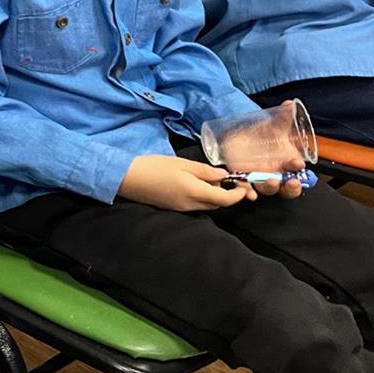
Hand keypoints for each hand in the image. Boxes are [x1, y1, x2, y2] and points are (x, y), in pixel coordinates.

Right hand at [118, 155, 251, 210]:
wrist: (128, 179)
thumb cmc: (154, 167)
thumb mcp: (182, 163)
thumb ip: (205, 170)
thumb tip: (223, 175)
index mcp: (195, 192)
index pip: (226, 199)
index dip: (239, 193)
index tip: (245, 184)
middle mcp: (191, 205)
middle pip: (219, 204)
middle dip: (232, 195)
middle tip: (238, 182)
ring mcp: (183, 208)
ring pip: (209, 205)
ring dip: (219, 196)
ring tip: (221, 181)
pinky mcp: (176, 207)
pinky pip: (198, 204)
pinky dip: (207, 197)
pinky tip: (204, 185)